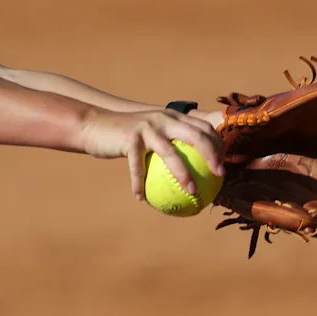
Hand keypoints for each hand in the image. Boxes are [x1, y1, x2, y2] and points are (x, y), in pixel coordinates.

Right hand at [79, 108, 224, 199]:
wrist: (94, 126)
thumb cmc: (124, 136)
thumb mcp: (150, 134)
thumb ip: (169, 143)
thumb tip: (191, 170)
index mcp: (172, 117)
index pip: (204, 127)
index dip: (218, 144)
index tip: (222, 165)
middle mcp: (163, 118)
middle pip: (195, 135)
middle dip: (212, 155)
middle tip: (219, 175)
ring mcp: (147, 127)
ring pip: (170, 153)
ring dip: (183, 175)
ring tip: (192, 193)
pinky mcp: (130, 138)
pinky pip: (138, 167)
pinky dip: (139, 183)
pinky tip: (141, 198)